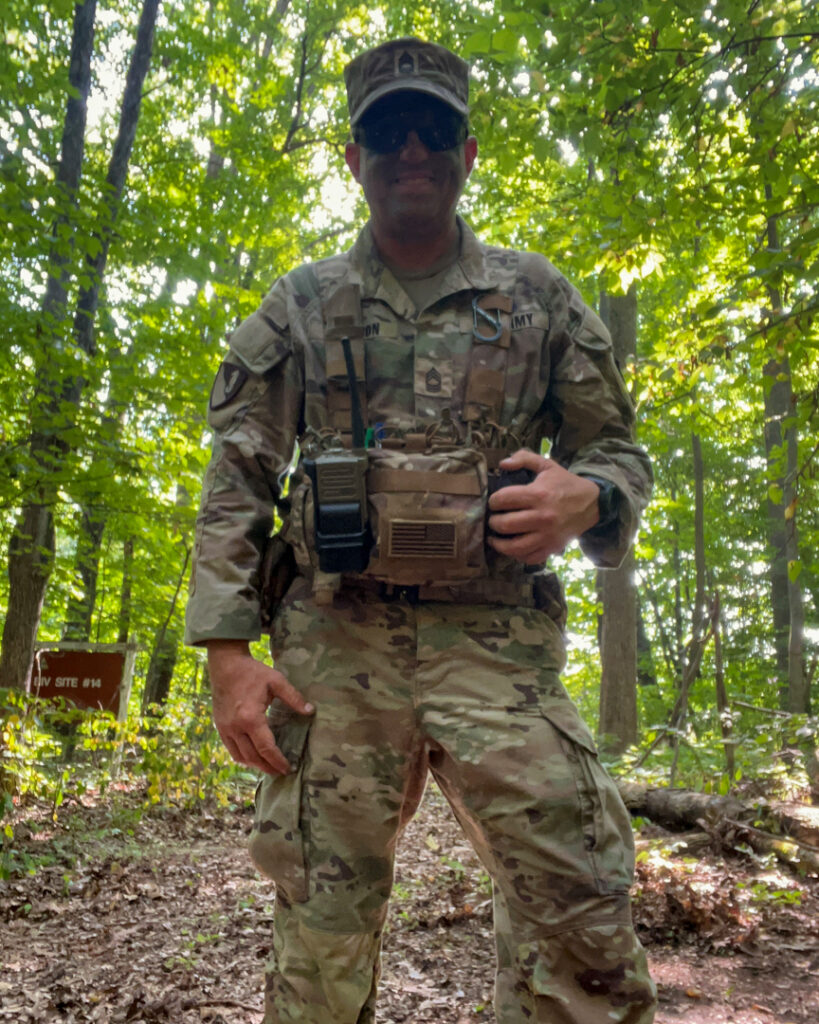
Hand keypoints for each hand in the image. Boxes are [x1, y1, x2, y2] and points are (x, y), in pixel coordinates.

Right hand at [206, 639, 313, 775]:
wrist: (226, 665)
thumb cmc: (252, 672)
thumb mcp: (276, 681)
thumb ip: (294, 697)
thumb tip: (311, 711)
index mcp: (250, 718)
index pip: (266, 748)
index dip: (278, 761)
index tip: (288, 768)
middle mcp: (235, 727)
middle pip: (253, 757)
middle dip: (268, 767)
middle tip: (281, 772)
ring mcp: (225, 729)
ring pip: (240, 756)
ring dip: (255, 765)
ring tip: (269, 766)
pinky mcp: (219, 727)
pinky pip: (230, 749)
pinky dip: (242, 757)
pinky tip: (252, 757)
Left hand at [487, 449, 599, 563]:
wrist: (592, 503)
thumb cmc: (566, 484)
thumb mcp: (547, 465)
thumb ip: (524, 458)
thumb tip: (502, 463)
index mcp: (539, 494)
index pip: (504, 499)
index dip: (493, 501)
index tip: (494, 502)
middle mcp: (542, 517)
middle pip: (505, 524)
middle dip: (493, 522)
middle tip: (493, 519)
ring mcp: (547, 535)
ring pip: (515, 547)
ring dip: (499, 544)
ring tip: (494, 538)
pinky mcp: (552, 547)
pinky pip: (530, 557)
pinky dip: (517, 556)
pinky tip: (512, 549)